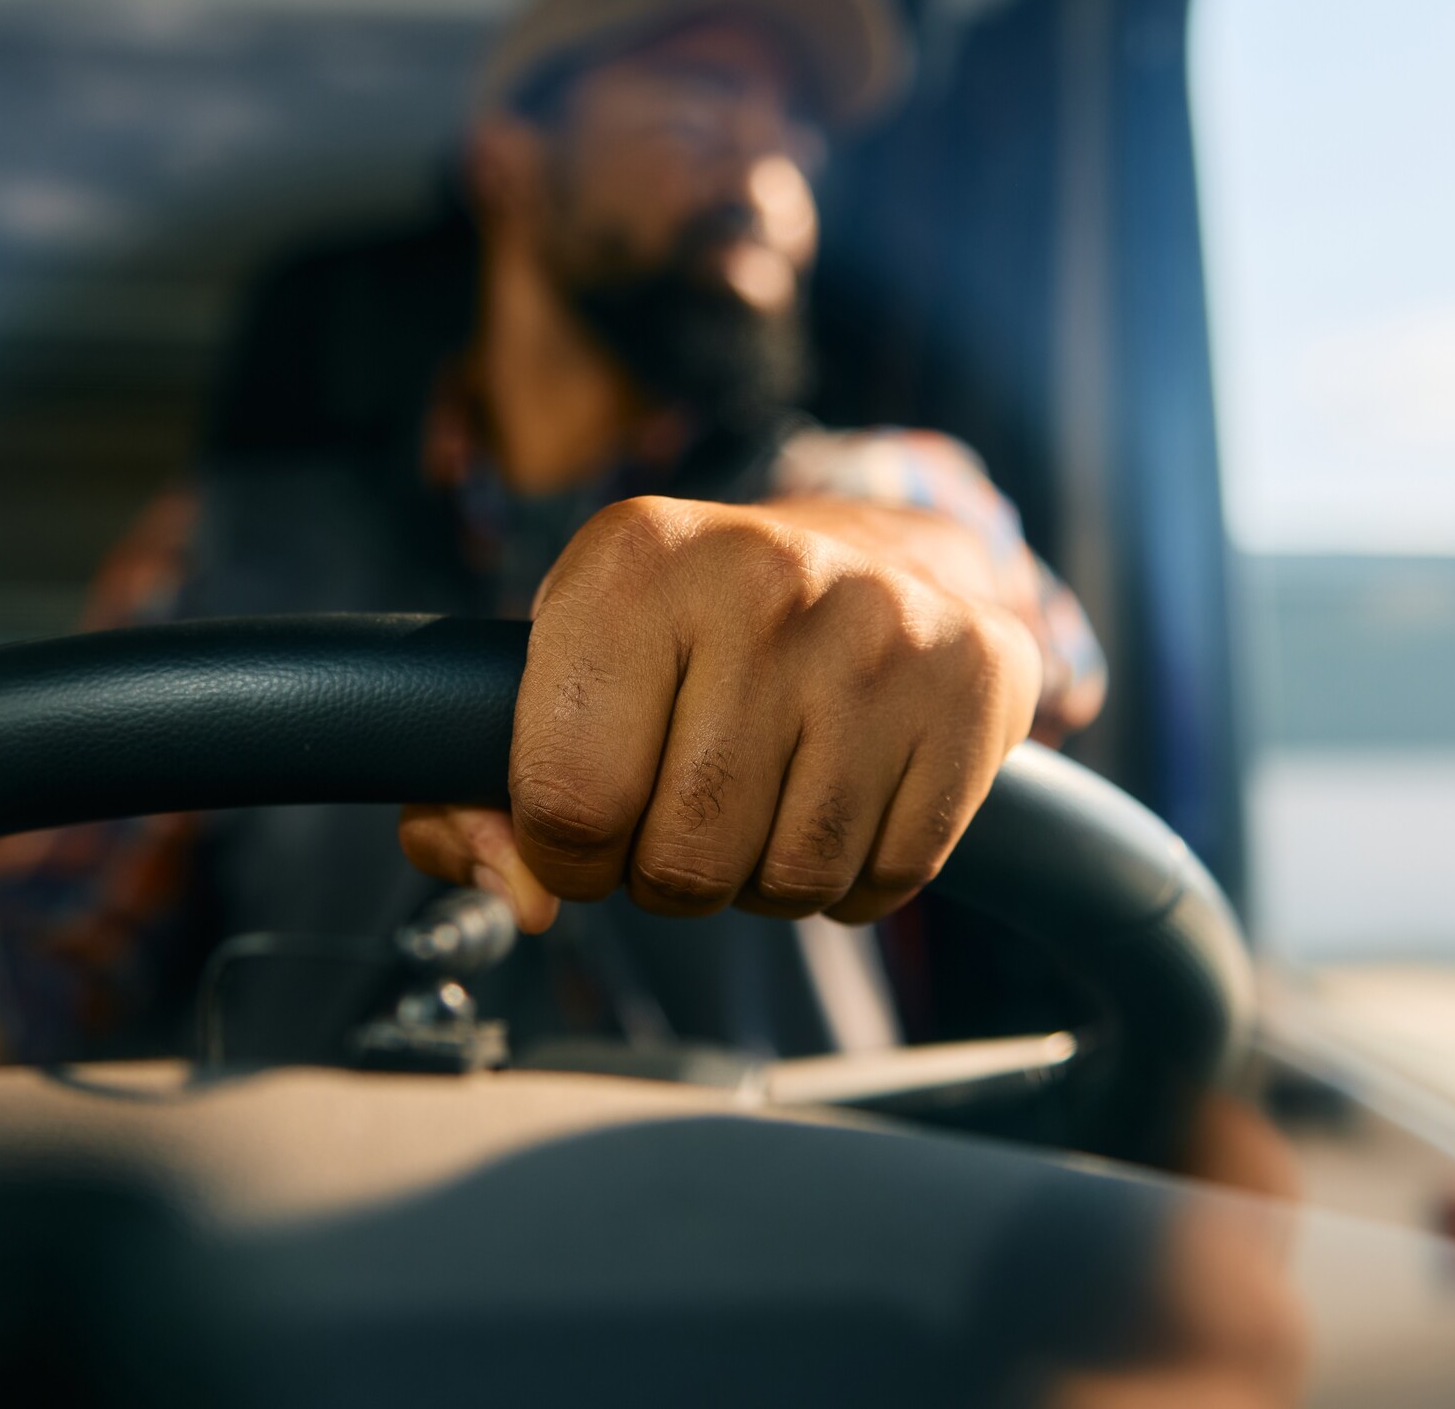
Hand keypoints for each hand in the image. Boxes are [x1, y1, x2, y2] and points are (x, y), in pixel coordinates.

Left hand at [397, 495, 1041, 926]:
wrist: (877, 554)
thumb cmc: (690, 635)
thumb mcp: (564, 669)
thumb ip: (478, 800)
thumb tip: (524, 900)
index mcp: (634, 560)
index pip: (566, 799)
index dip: (566, 855)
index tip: (586, 829)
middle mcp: (763, 576)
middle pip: (684, 860)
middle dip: (671, 873)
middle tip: (687, 812)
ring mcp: (881, 630)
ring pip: (791, 880)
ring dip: (765, 879)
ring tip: (767, 795)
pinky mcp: (977, 682)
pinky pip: (888, 878)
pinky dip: (854, 876)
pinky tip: (843, 795)